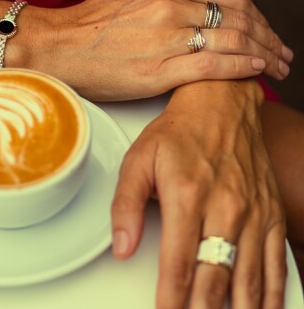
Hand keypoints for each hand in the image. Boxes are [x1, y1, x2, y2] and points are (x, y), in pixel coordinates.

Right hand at [25, 0, 291, 100]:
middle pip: (240, 18)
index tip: (268, 30)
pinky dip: (242, 68)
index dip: (259, 14)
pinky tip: (256, 73)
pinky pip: (214, 65)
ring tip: (277, 66)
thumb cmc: (93, 20)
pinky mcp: (159, 71)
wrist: (58, 46)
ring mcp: (167, 38)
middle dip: (269, 36)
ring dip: (263, 54)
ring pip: (233, 41)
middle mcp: (172, 6)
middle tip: (283, 52)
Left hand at [111, 80, 286, 307]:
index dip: (171, 299)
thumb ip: (125, 204)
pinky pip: (275, 263)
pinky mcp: (270, 212)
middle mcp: (224, 207)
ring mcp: (252, 212)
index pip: (178, 264)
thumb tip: (120, 247)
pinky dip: (271, 295)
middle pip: (214, 279)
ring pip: (248, 279)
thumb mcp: (138, 159)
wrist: (220, 106)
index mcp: (186, 195)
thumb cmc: (178, 132)